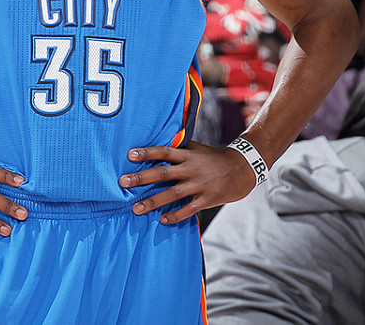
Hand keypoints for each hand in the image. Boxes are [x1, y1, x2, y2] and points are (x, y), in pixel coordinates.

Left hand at [119, 141, 257, 224]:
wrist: (242, 170)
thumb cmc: (213, 158)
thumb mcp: (197, 148)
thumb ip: (179, 148)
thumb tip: (156, 144)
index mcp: (188, 155)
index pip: (165, 151)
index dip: (147, 152)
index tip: (130, 155)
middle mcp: (192, 169)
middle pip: (163, 173)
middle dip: (142, 178)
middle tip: (123, 183)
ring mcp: (200, 185)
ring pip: (173, 194)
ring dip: (153, 202)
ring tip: (136, 208)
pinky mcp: (207, 199)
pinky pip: (189, 209)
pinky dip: (175, 215)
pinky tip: (162, 220)